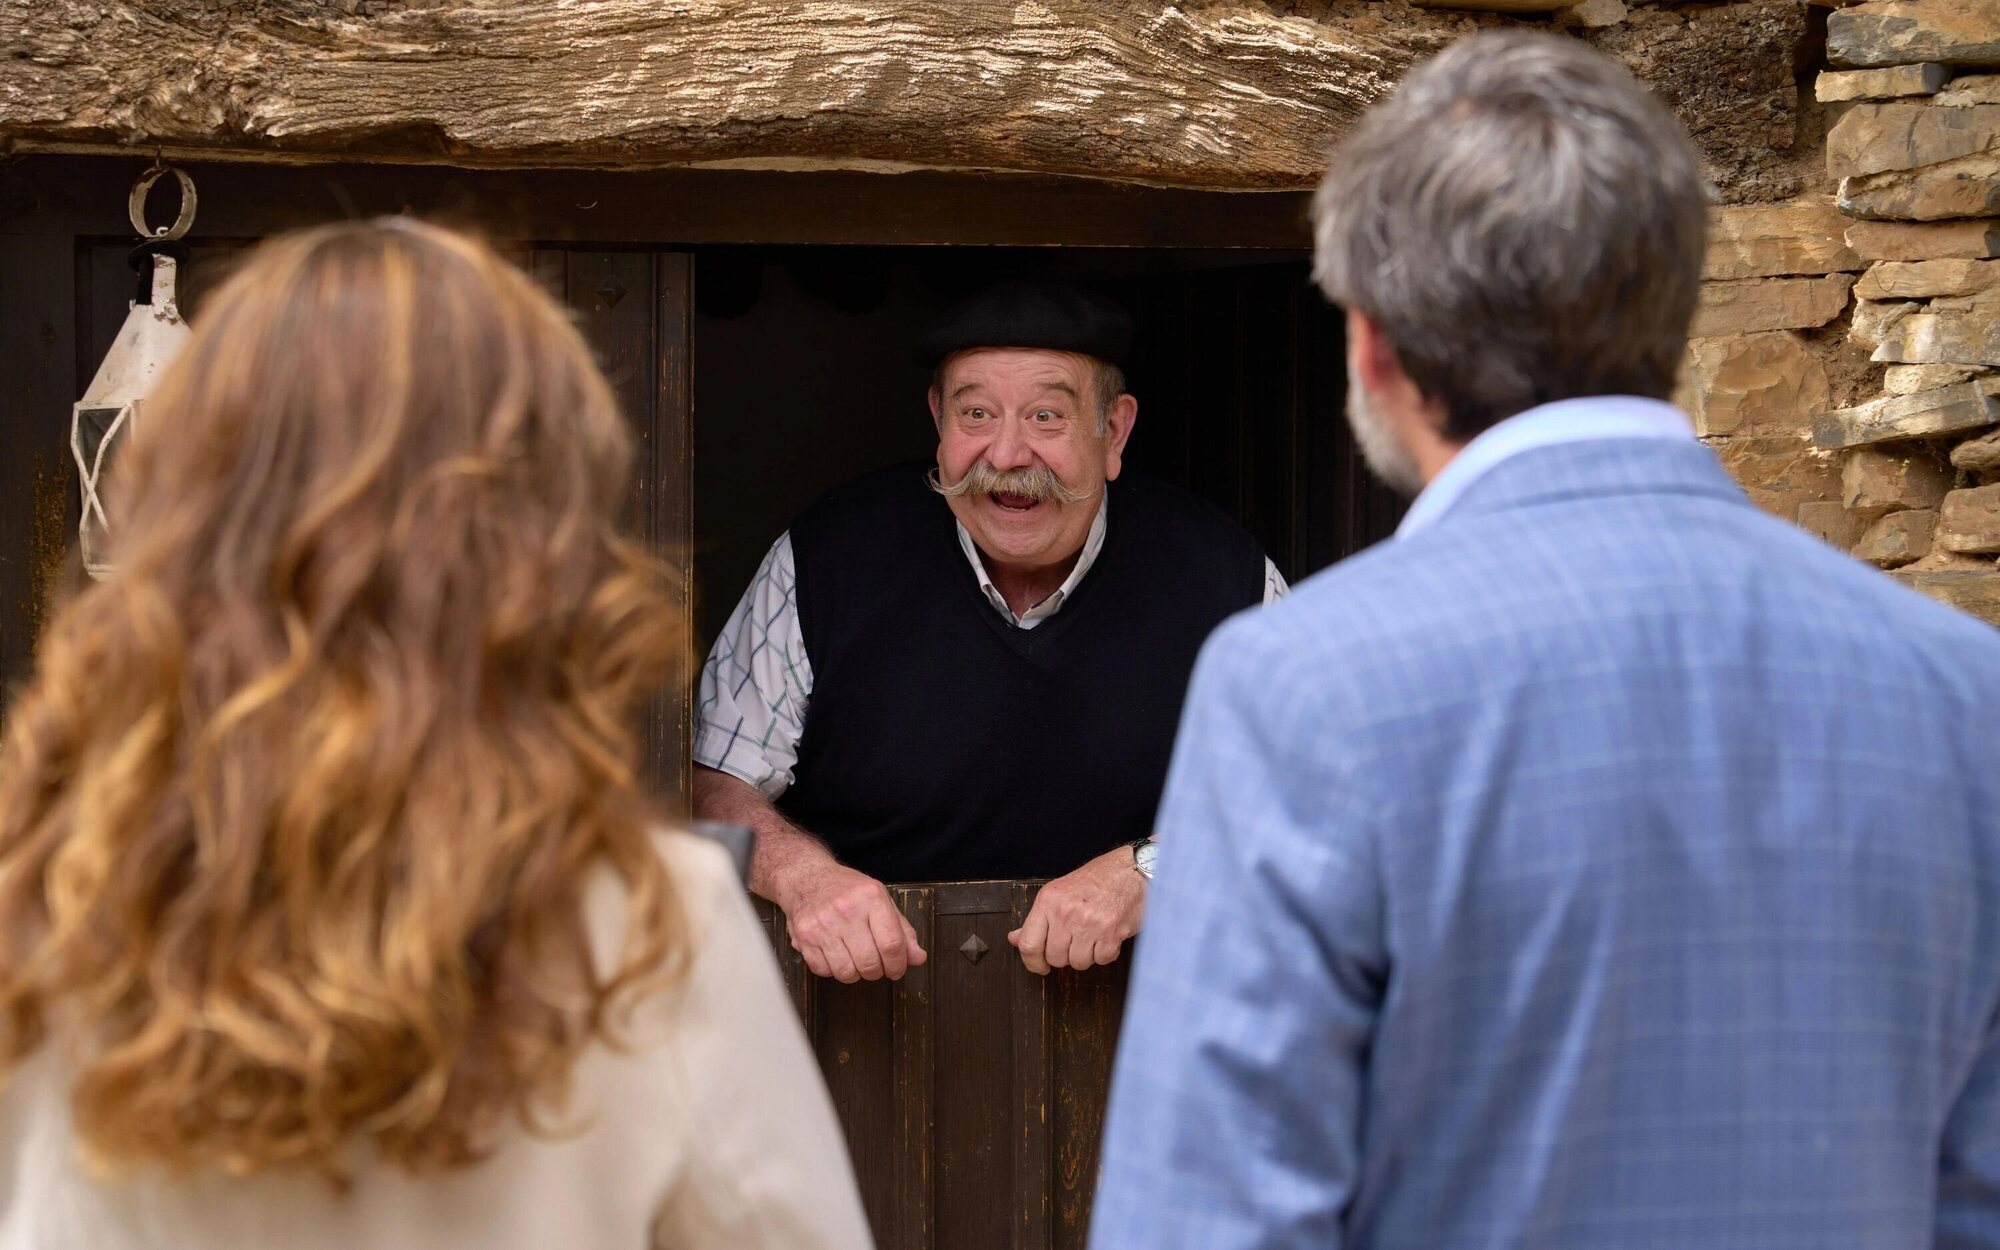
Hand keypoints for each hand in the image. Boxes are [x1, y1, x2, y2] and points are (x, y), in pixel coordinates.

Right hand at [776, 860, 927, 982]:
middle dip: (877, 972)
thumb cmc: (847, 890)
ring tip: (855, 960)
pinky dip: (833, 970)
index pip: (892, 944)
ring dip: (855, 974)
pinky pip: (824, 971)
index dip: (898, 964)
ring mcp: (822, 924)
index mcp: (871, 897)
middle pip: (870, 962)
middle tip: (876, 966)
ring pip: (846, 972)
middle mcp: (846, 910)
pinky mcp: (804, 937)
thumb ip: (902, 930)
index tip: (897, 969)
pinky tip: (836, 955)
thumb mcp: (881, 900)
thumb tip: (918, 957)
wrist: (807, 877)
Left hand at [1008, 845, 1146, 974]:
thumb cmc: (1097, 879)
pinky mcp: (1111, 934)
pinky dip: (1105, 953)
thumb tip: (1015, 939)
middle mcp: (1066, 913)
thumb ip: (1038, 919)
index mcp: (1049, 901)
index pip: (1029, 944)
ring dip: (1086, 955)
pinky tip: (1107, 936)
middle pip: (1055, 958)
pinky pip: (1101, 960)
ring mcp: (1089, 925)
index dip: (1032, 962)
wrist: (1131, 871)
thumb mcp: (1059, 892)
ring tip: (1092, 936)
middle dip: (1064, 956)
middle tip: (1074, 941)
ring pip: (1078, 963)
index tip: (1039, 966)